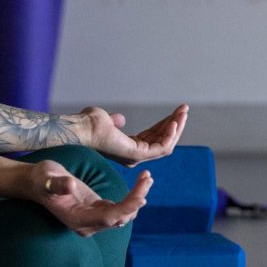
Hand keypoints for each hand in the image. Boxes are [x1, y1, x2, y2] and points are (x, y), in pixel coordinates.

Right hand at [23, 162, 153, 235]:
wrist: (37, 182)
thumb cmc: (41, 180)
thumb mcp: (47, 179)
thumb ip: (58, 184)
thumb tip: (70, 185)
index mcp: (77, 220)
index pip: (108, 217)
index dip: (126, 208)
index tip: (142, 196)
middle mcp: (87, 224)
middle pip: (119, 217)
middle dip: (136, 199)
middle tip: (148, 178)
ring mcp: (93, 218)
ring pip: (123, 214)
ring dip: (137, 198)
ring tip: (147, 177)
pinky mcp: (97, 209)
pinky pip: (120, 208)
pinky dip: (132, 197)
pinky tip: (142, 183)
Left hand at [71, 104, 188, 165]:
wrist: (82, 128)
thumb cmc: (89, 124)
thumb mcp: (106, 120)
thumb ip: (115, 121)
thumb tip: (120, 119)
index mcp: (128, 148)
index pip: (154, 138)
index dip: (165, 124)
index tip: (177, 111)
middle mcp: (133, 156)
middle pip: (162, 141)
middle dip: (175, 124)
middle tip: (184, 109)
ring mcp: (135, 157)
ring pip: (165, 145)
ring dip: (176, 127)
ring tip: (184, 112)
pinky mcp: (136, 155)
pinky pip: (161, 148)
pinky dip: (170, 135)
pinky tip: (175, 122)